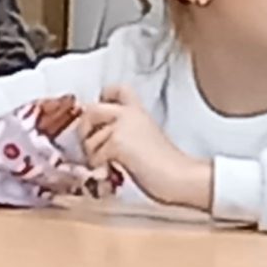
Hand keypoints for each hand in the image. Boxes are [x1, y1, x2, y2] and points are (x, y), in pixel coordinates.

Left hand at [80, 87, 213, 211]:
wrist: (181, 177)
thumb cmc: (167, 166)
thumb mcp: (146, 137)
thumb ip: (126, 130)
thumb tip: (98, 136)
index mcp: (138, 111)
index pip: (117, 89)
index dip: (104, 97)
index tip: (101, 115)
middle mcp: (128, 114)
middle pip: (91, 109)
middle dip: (85, 129)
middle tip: (91, 147)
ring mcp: (122, 127)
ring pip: (89, 138)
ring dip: (92, 155)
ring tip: (107, 165)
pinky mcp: (117, 143)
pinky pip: (94, 154)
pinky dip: (99, 166)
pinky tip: (112, 172)